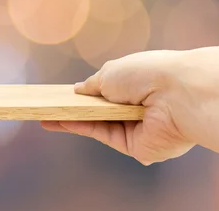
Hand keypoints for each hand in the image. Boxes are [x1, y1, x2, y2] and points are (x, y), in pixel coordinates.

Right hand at [41, 47, 218, 164]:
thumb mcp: (111, 73)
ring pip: (95, 124)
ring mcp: (132, 128)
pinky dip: (78, 127)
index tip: (62, 94)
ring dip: (69, 118)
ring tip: (42, 113)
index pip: (104, 92)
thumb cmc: (146, 74)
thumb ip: (92, 85)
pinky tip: (56, 120)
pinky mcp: (131, 146)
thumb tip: (76, 90)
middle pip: (97, 110)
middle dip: (73, 108)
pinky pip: (99, 134)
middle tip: (46, 106)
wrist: (176, 95)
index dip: (83, 94)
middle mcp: (133, 108)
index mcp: (134, 85)